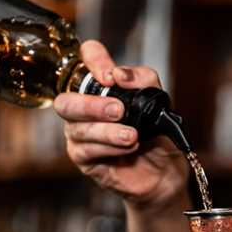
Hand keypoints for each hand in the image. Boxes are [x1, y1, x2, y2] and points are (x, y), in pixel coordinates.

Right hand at [54, 40, 187, 209]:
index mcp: (100, 87)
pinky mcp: (84, 159)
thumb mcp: (158, 101)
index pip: (85, 60)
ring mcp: (80, 134)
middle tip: (118, 110)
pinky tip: (128, 147)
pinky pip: (87, 151)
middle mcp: (84, 109)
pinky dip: (109, 147)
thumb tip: (120, 74)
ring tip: (132, 135)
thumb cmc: (157, 134)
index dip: (93, 62)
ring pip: (78, 129)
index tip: (111, 76)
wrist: (165, 170)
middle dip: (90, 105)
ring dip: (107, 131)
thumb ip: (143, 79)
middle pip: (65, 102)